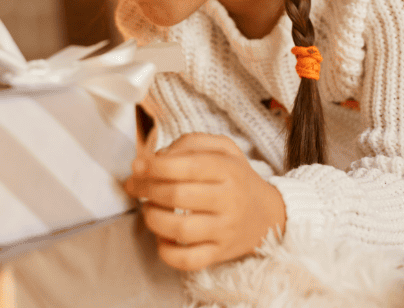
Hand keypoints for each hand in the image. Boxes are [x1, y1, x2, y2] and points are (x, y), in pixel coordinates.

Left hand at [123, 133, 285, 270]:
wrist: (268, 214)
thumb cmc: (236, 177)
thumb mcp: (222, 148)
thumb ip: (189, 143)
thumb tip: (156, 158)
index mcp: (228, 170)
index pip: (188, 166)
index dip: (155, 166)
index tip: (137, 166)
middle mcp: (229, 200)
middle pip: (178, 196)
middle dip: (147, 189)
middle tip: (135, 186)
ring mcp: (225, 230)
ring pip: (180, 229)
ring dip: (153, 218)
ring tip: (148, 209)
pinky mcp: (220, 254)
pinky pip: (188, 260)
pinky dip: (166, 252)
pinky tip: (161, 237)